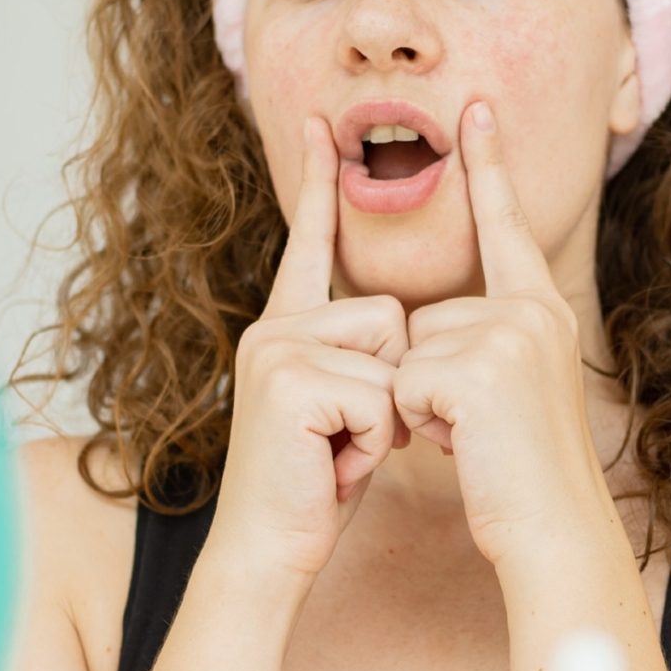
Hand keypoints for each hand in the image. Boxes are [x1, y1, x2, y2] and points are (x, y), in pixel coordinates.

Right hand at [211, 117, 414, 588]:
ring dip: (385, 415)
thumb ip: (359, 357)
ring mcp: (276, 350)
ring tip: (340, 450)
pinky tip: (333, 463)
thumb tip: (400, 324)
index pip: (310, 243)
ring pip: (390, 351)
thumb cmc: (315, 483)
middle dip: (393, 386)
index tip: (321, 123)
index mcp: (287, 326)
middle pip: (390, 313)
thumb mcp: (343, 407)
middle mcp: (274, 327)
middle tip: (347, 437)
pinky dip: (371, 440)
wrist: (270, 548)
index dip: (317, 184)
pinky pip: (380, 392)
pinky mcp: (290, 382)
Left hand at [391, 100, 612, 570]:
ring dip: (422, 402)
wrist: (551, 528)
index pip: (506, 227)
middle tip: (476, 426)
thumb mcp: (513, 390)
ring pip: (412, 348)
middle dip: (428, 378)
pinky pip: (408, 381)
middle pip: (427, 315)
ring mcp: (509, 336)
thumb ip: (484, 342)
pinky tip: (464, 444)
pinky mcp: (480, 369)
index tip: (476, 107)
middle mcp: (532, 311)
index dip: (489, 166)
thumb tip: (427, 326)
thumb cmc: (520, 474)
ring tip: (473, 436)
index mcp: (540, 310)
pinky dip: (420, 422)